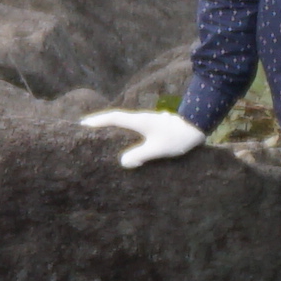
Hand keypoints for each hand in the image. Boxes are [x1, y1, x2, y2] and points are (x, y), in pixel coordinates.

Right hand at [79, 108, 202, 169]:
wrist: (198, 125)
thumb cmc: (177, 137)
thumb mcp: (158, 149)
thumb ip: (139, 155)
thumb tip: (123, 162)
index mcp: (138, 121)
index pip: (112, 118)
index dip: (97, 121)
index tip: (82, 125)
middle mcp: (141, 119)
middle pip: (116, 120)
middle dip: (102, 125)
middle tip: (88, 132)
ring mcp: (149, 122)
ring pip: (127, 125)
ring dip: (114, 129)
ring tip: (104, 140)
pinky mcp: (156, 127)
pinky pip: (136, 130)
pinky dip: (127, 134)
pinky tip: (128, 144)